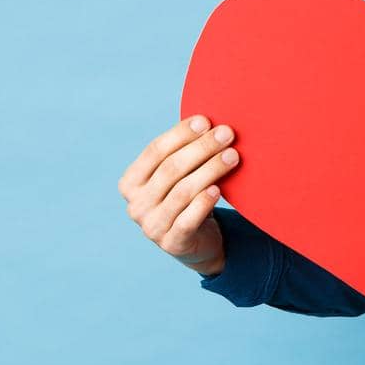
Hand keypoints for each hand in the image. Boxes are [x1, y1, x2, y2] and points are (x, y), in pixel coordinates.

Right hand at [118, 114, 240, 275]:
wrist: (196, 240)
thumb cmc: (188, 197)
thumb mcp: (179, 175)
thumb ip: (183, 151)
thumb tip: (209, 121)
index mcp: (131, 182)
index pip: (155, 151)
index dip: (181, 134)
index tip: (206, 120)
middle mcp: (136, 205)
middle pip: (171, 169)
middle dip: (202, 148)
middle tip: (227, 134)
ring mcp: (151, 226)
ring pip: (183, 191)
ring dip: (210, 169)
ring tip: (233, 156)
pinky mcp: (172, 243)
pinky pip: (188, 219)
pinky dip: (203, 202)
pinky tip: (218, 189)